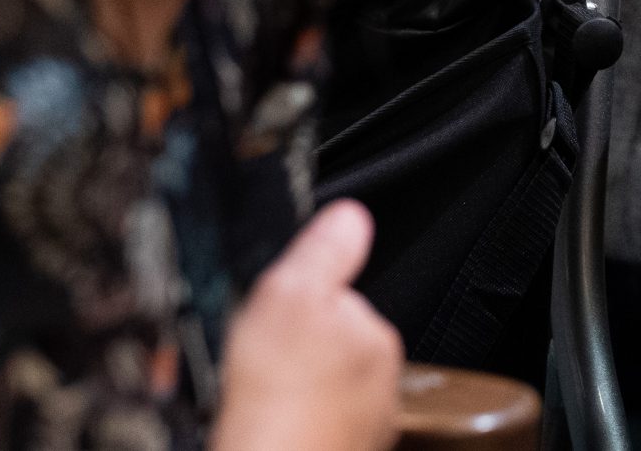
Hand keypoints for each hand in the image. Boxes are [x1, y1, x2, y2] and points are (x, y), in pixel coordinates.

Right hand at [213, 200, 404, 450]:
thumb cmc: (279, 398)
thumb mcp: (290, 296)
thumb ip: (324, 252)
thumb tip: (350, 214)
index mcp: (374, 336)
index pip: (339, 301)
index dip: (299, 302)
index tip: (273, 315)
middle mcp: (380, 382)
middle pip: (330, 347)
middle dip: (297, 350)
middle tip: (261, 363)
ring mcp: (363, 424)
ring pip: (321, 390)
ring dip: (294, 389)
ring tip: (261, 397)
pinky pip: (311, 427)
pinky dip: (292, 425)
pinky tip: (268, 426)